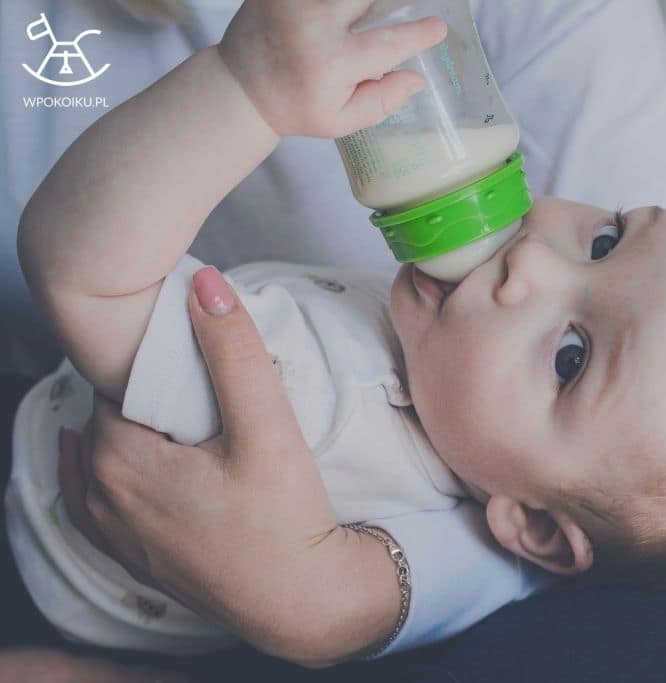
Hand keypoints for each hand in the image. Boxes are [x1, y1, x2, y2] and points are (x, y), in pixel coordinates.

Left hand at [57, 267, 378, 661]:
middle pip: (104, 419)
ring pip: (96, 460)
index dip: (145, 363)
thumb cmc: (284, 519)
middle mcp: (101, 496)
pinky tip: (131, 467)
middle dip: (137, 395)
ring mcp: (115, 533)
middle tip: (188, 379)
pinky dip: (106, 477)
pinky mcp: (135, 559)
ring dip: (124, 434)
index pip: (113, 382)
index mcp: (119, 458)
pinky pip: (96, 505)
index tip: (183, 354)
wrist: (301, 603)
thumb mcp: (267, 427)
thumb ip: (234, 352)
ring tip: (172, 417)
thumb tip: (205, 282)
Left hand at [218, 0, 446, 137]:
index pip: (387, 44)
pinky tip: (348, 11)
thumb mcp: (339, 121)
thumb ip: (381, 101)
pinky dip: (340, 3)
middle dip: (389, 3)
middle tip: (406, 8)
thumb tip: (417, 78)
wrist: (240, 86)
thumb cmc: (296, 106)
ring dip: (362, 4)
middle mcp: (313, 23)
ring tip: (372, 14)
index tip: (438, 27)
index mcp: (330, 62)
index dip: (417, 35)